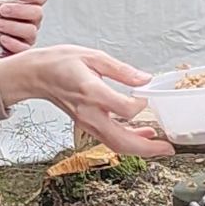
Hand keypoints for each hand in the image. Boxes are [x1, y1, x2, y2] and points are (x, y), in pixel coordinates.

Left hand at [0, 0, 48, 57]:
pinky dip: (12, 43)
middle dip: (19, 10)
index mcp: (24, 6)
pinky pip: (23, 48)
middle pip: (37, 13)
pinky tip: (2, 39)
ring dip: (12, 26)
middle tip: (1, 9)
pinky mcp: (20, 51)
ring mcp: (26, 38)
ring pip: (30, 31)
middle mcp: (29, 21)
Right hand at [0, 45, 174, 156]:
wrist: (36, 75)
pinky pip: (109, 140)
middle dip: (148, 148)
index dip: (141, 105)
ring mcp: (87, 123)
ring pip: (116, 145)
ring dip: (140, 149)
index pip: (124, 109)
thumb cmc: (60, 63)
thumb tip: (145, 79)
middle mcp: (89, 113)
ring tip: (160, 146)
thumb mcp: (93, 56)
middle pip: (121, 141)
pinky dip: (128, 143)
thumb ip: (121, 70)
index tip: (146, 94)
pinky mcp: (86, 126)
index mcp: (92, 92)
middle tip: (168, 148)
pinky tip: (141, 135)